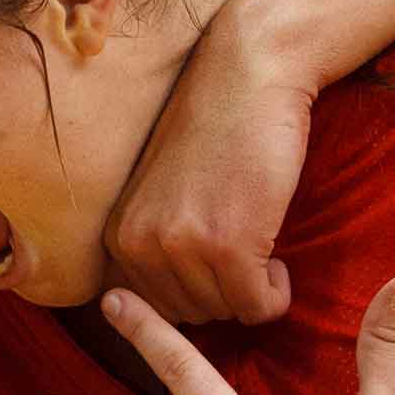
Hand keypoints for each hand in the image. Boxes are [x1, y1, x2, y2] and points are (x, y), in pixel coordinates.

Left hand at [104, 24, 311, 323]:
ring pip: (225, 313)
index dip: (194, 291)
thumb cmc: (212, 132)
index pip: (153, 307)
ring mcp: (181, 246)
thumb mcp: (158, 192)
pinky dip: (275, 296)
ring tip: (260, 248)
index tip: (217, 262)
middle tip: (246, 254)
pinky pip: (257, 306)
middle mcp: (139, 245)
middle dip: (223, 294)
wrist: (246, 79)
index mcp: (117, 234)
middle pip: (190, 315)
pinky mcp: (229, 246)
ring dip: (251, 292)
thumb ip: (154, 243)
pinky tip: (277, 258)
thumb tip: (164, 314)